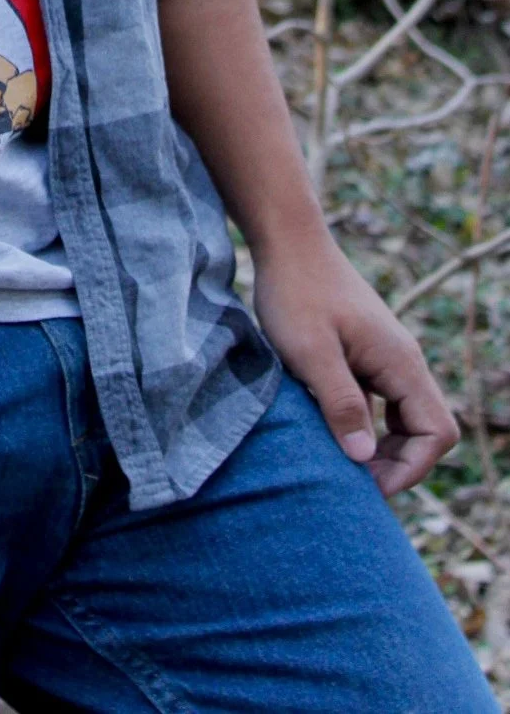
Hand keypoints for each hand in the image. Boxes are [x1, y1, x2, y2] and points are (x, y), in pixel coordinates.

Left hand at [252, 229, 458, 495]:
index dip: (411, 468)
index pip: (437, 433)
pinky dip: (360, 422)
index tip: (367, 483)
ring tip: (337, 460)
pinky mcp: (362, 354)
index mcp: (401, 362)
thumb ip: (341, 402)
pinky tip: (323, 427)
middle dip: (396, 463)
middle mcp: (401, 362)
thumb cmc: (296, 291)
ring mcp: (383, 357)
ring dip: (378, 445)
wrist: (286, 240)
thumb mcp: (311, 351)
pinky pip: (377, 402)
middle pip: (424, 431)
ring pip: (401, 419)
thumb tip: (364, 458)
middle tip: (350, 480)